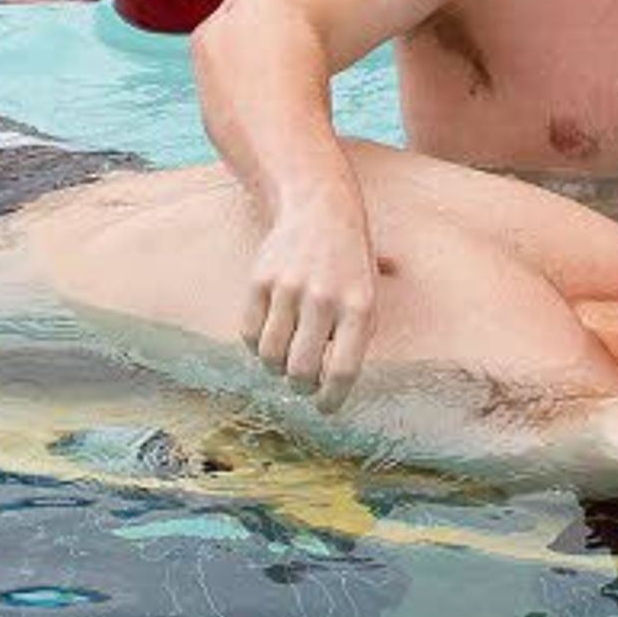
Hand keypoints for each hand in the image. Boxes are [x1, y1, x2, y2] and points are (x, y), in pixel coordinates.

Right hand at [242, 196, 377, 409]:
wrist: (320, 209)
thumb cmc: (349, 265)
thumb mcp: (369, 296)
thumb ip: (355, 340)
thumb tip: (332, 386)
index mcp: (359, 306)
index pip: (342, 371)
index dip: (331, 399)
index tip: (325, 407)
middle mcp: (323, 298)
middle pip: (300, 371)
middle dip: (300, 387)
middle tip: (303, 382)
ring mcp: (288, 287)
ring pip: (270, 356)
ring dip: (276, 367)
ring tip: (288, 355)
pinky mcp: (259, 280)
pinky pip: (248, 334)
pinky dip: (257, 344)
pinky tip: (272, 332)